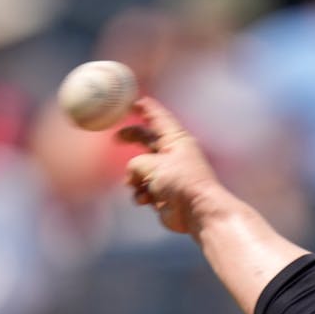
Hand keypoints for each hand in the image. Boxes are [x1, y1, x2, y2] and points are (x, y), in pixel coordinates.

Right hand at [120, 97, 222, 234]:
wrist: (197, 211)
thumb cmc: (180, 181)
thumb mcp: (152, 164)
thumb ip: (135, 163)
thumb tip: (132, 177)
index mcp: (175, 140)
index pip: (158, 117)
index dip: (144, 108)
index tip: (130, 102)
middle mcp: (173, 154)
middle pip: (148, 140)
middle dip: (132, 138)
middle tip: (117, 138)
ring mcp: (168, 174)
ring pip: (141, 169)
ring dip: (135, 178)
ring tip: (139, 185)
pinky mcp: (163, 193)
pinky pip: (143, 189)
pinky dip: (141, 194)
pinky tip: (145, 200)